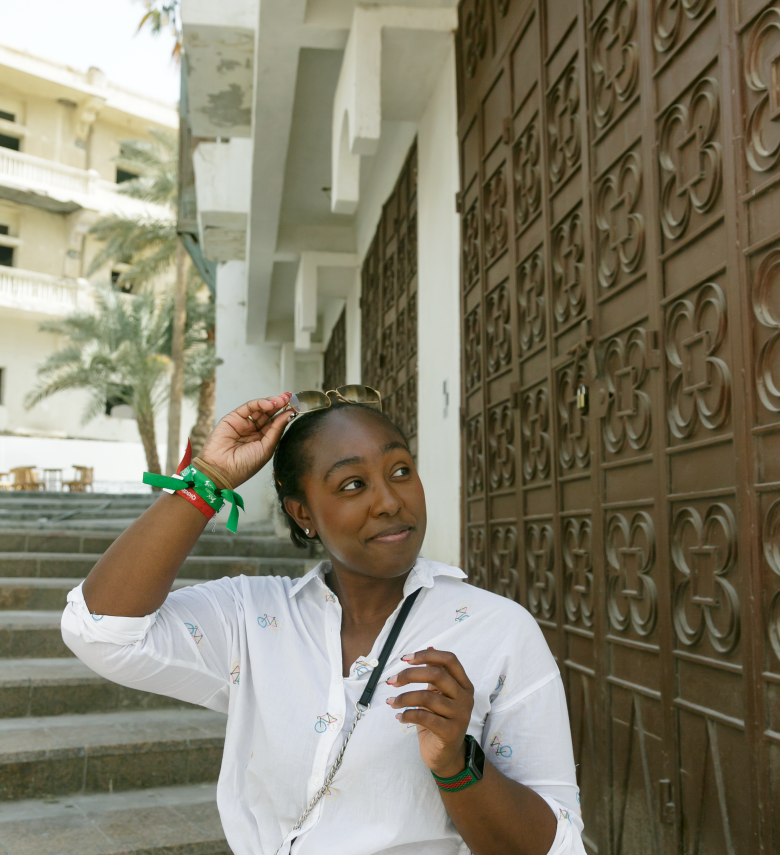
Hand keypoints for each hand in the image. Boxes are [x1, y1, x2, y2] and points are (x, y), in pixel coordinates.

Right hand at [198, 393, 294, 487]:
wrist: (222, 470)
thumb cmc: (244, 465)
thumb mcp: (266, 448)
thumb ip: (277, 430)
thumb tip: (289, 415)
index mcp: (263, 440)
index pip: (276, 424)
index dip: (285, 414)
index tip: (296, 406)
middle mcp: (253, 431)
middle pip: (269, 414)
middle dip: (280, 405)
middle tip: (290, 397)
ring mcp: (244, 423)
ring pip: (260, 408)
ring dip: (272, 402)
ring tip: (283, 399)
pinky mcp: (233, 417)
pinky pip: (249, 407)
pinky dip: (260, 403)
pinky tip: (270, 404)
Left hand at [386, 648, 474, 777]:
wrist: (446, 756)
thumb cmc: (439, 720)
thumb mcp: (438, 694)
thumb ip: (435, 673)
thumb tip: (429, 646)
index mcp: (464, 684)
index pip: (450, 660)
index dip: (427, 655)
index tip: (405, 658)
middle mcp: (465, 697)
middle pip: (437, 675)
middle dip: (409, 675)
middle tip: (391, 680)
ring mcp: (460, 715)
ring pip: (427, 697)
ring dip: (403, 697)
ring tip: (391, 702)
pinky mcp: (451, 732)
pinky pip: (424, 717)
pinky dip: (407, 714)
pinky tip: (399, 716)